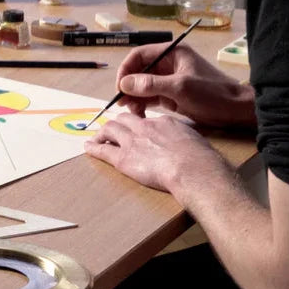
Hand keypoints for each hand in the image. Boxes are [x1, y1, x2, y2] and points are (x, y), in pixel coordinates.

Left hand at [84, 112, 228, 193]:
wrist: (193, 169)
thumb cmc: (201, 159)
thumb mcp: (194, 139)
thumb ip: (183, 137)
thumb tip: (183, 142)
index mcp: (163, 122)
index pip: (146, 119)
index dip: (139, 123)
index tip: (136, 128)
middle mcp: (145, 128)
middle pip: (124, 119)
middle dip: (117, 123)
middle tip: (112, 130)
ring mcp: (132, 142)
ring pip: (110, 129)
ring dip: (102, 133)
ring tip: (97, 137)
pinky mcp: (124, 158)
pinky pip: (103, 150)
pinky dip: (94, 147)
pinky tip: (88, 147)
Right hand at [115, 43, 255, 127]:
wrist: (235, 110)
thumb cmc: (212, 94)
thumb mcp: (180, 88)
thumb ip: (151, 84)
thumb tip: (124, 84)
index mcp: (172, 53)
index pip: (139, 55)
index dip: (126, 70)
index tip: (120, 87)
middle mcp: (168, 64)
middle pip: (138, 71)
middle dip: (128, 86)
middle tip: (123, 103)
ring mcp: (169, 80)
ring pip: (142, 85)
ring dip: (133, 97)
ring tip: (132, 111)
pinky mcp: (171, 94)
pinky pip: (150, 96)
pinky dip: (142, 104)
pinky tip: (140, 114)